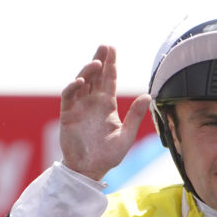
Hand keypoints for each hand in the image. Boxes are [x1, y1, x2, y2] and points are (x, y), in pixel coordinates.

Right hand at [60, 45, 151, 180]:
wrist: (89, 171)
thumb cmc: (107, 157)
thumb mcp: (126, 136)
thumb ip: (135, 116)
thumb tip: (148, 95)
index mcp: (107, 106)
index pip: (109, 80)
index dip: (111, 65)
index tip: (113, 50)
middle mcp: (93, 103)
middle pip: (95, 76)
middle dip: (99, 60)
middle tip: (104, 46)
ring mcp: (79, 107)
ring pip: (82, 81)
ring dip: (88, 70)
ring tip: (96, 63)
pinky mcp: (68, 114)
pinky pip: (69, 95)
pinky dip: (73, 87)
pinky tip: (81, 81)